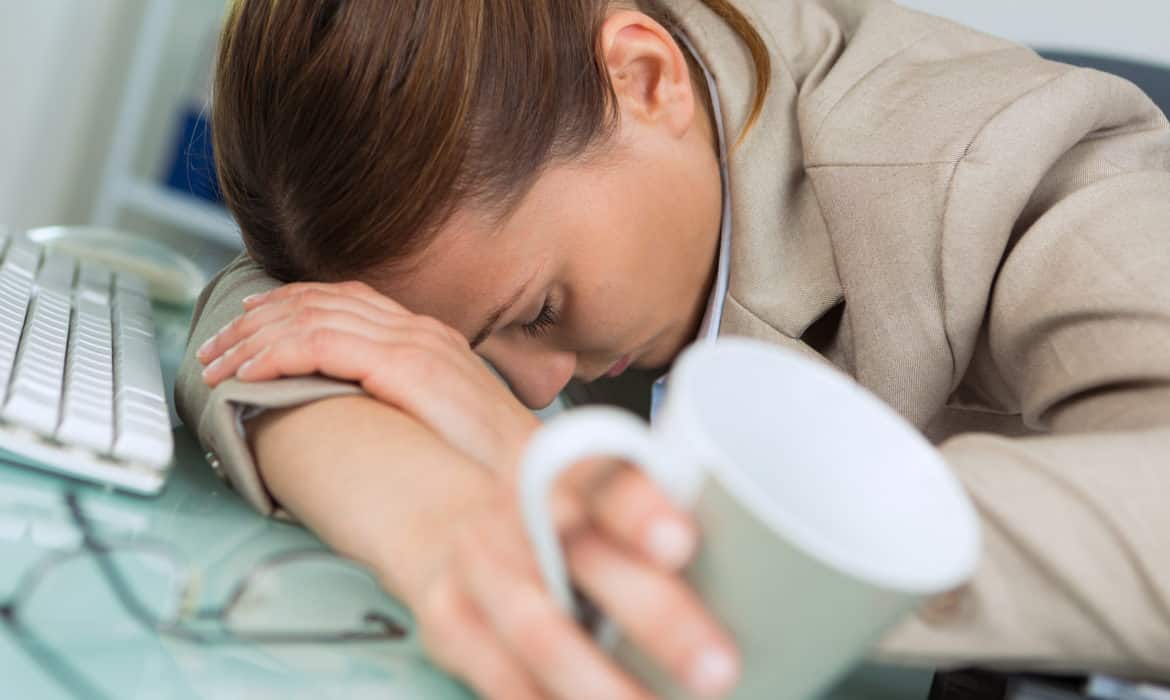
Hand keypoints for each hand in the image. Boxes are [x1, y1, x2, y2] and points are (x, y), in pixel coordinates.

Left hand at [197, 281, 539, 472]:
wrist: (537, 479)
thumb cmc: (493, 464)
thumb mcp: (442, 420)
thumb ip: (401, 401)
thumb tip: (354, 412)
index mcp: (426, 338)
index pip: (342, 300)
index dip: (285, 306)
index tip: (245, 328)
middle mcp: (418, 330)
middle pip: (316, 302)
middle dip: (254, 323)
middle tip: (213, 349)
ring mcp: (413, 344)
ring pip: (309, 318)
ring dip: (252, 340)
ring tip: (216, 365)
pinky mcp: (405, 368)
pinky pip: (320, 346)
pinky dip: (275, 356)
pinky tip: (247, 375)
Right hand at [407, 464, 739, 699]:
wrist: (444, 524)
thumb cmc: (556, 523)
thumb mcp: (597, 502)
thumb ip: (658, 529)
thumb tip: (773, 584)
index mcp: (570, 475)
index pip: (607, 479)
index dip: (642, 508)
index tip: (682, 543)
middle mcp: (521, 516)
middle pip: (585, 562)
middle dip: (654, 618)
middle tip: (719, 668)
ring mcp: (480, 574)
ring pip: (540, 634)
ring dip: (603, 688)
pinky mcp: (451, 629)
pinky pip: (504, 686)